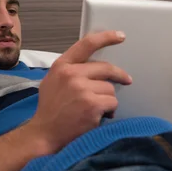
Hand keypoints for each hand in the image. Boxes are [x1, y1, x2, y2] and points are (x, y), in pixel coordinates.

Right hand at [28, 30, 131, 154]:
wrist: (45, 134)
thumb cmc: (50, 110)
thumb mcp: (53, 81)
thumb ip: (70, 70)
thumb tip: (92, 65)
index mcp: (61, 65)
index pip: (87, 44)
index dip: (106, 38)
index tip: (120, 36)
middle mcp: (71, 74)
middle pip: (106, 68)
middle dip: (119, 75)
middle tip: (126, 80)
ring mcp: (81, 89)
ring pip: (110, 88)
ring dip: (107, 100)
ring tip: (95, 109)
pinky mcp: (92, 104)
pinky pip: (112, 102)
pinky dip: (109, 111)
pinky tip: (97, 117)